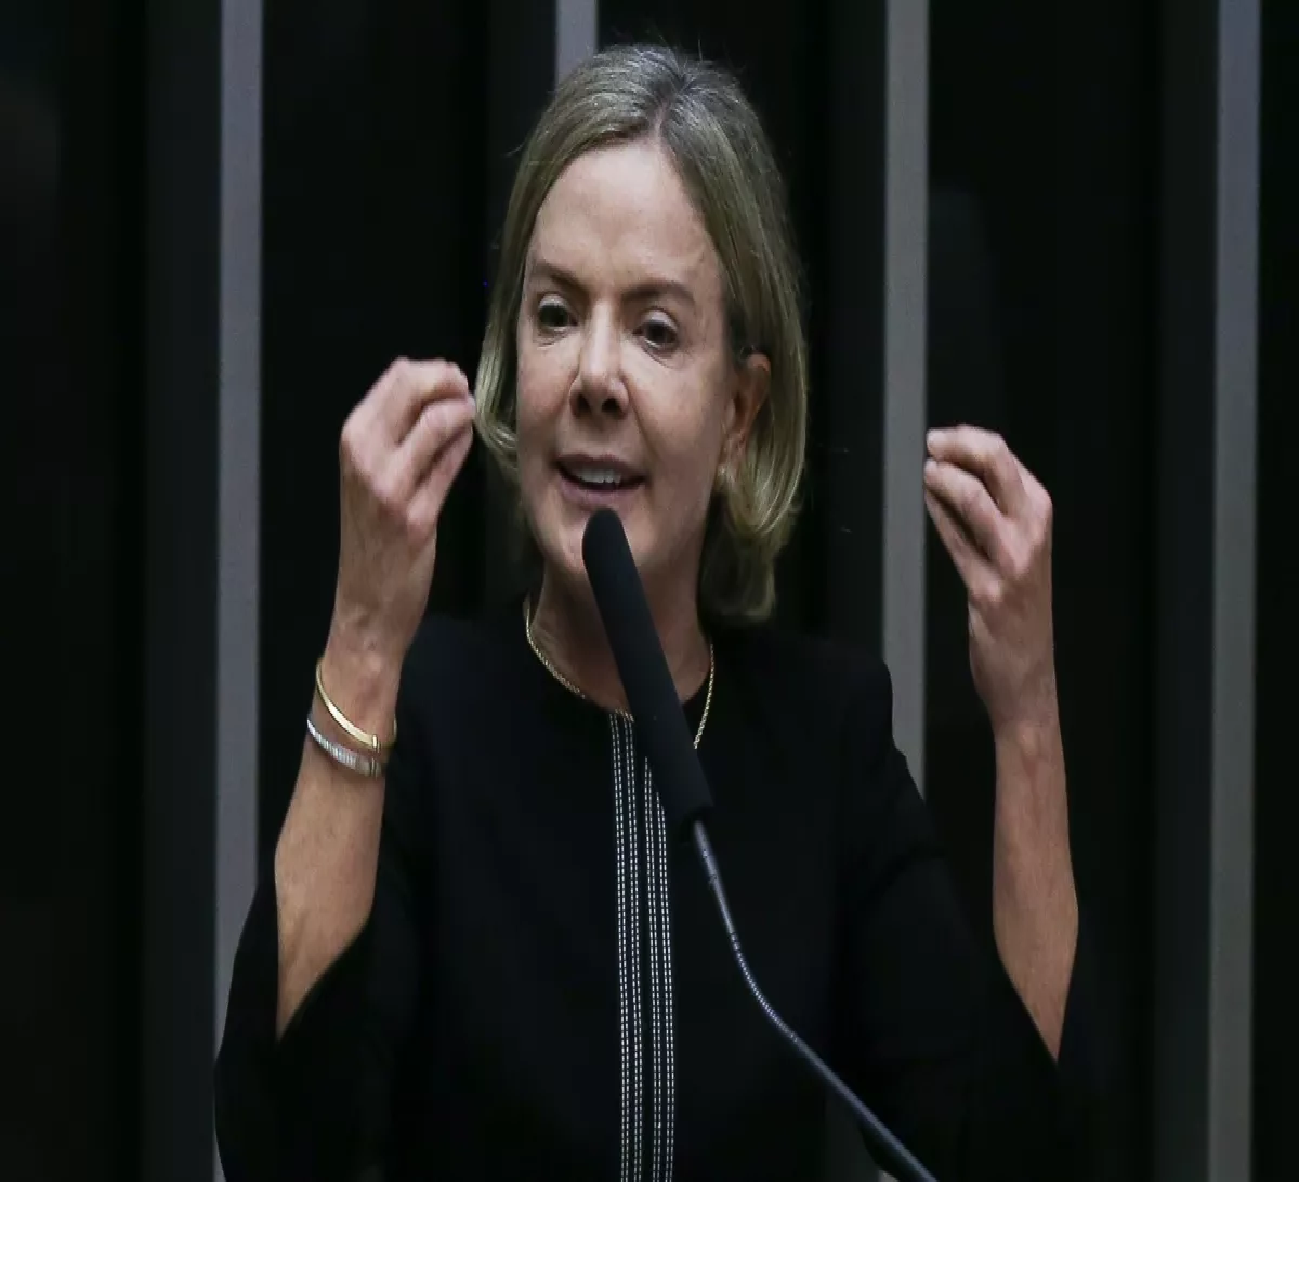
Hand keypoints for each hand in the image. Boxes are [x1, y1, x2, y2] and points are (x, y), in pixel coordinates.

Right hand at [328, 358, 475, 680]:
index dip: (433, 370)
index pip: (395, 376)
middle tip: (467, 392)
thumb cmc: (371, 536)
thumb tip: (427, 385)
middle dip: (451, 381)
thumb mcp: (369, 473)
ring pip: (436, 421)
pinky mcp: (415, 516)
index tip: (452, 380)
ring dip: (462, 412)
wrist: (366, 603)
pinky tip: (468, 442)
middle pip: (414, 388)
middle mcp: (363, 457)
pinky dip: (463, 446)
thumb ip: (393, 431)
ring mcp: (388, 487)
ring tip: (470, 417)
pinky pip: (449, 464)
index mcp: (351, 439)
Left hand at [923, 425, 1056, 735]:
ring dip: (946, 480)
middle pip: (998, 468)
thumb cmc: (1020, 611)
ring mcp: (1013, 563)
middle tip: (932, 442)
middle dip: (960, 448)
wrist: (1027, 676)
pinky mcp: (988, 591)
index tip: (945, 437)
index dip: (972, 441)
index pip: (1008, 461)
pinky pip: (958, 543)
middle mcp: (1033, 535)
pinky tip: (927, 502)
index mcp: (1041, 517)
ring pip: (978, 501)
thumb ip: (993, 513)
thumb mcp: (1018, 552)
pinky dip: (939, 516)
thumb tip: (958, 470)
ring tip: (927, 471)